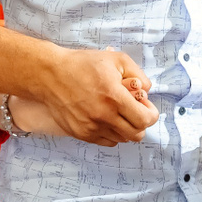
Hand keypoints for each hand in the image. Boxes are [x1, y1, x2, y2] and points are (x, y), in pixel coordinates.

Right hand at [33, 47, 159, 145]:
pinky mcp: (81, 134)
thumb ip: (139, 75)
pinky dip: (112, 133)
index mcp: (114, 97)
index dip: (150, 113)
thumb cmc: (83, 65)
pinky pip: (106, 141)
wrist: (51, 75)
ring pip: (122, 139)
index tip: (145, 105)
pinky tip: (106, 118)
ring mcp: (91, 127)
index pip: (144, 120)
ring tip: (118, 111)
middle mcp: (103, 116)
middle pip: (136, 134)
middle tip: (134, 109)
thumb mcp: (116, 60)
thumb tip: (147, 91)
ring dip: (126, 127)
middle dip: (141, 122)